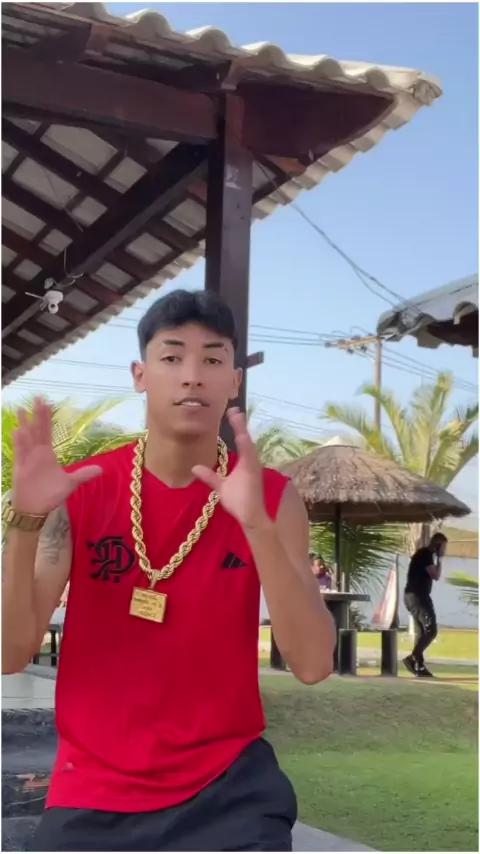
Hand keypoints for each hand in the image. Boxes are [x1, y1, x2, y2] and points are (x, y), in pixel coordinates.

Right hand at [11, 397, 101, 515]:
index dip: (46, 417)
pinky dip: (19, 443)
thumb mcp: (70, 483)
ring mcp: (27, 459)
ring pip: (26, 438)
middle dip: (37, 414)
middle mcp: (36, 453)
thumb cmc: (49, 495)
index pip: (46, 431)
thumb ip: (83, 474)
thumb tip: (101, 469)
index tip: (47, 402)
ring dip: (25, 424)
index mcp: (47, 454)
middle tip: (38, 397)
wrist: (36, 509)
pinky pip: (20, 453)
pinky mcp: (20, 468)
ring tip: (23, 409)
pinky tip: (18, 431)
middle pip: (37, 429)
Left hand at [192, 408, 269, 530]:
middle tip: (234, 409)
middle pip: (245, 438)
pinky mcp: (253, 473)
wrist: (249, 516)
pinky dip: (246, 446)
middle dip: (240, 424)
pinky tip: (242, 436)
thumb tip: (195, 467)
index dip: (237, 427)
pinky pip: (250, 457)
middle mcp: (251, 461)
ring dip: (242, 430)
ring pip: (248, 444)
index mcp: (246, 462)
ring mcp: (253, 467)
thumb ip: (209, 476)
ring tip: (237, 416)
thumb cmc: (239, 502)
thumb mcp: (220, 486)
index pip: (241, 440)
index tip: (232, 413)